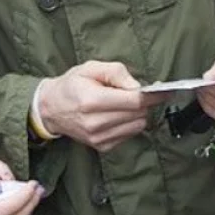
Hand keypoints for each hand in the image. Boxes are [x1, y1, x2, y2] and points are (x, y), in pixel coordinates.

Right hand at [39, 61, 169, 152]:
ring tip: (122, 104)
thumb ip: (117, 72)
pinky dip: (129, 124)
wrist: (51, 109)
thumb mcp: (91, 67)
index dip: (152, 96)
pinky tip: (116, 116)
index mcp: (92, 100)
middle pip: (138, 114)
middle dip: (143, 103)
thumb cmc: (72, 85)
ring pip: (137, 126)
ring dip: (137, 114)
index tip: (163, 91)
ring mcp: (98, 138)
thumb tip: (138, 87)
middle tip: (137, 94)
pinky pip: (129, 135)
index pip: (133, 102)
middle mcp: (95, 123)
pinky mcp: (101, 146)